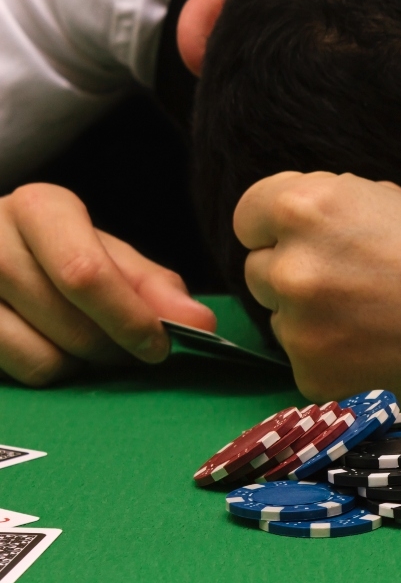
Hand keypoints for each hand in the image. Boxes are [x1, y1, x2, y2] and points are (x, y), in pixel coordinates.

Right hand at [0, 184, 216, 384]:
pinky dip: (48, 372)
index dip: (129, 318)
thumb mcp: (104, 254)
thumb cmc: (53, 253)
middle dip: (113, 348)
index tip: (160, 346)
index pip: (85, 273)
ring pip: (42, 356)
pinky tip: (53, 350)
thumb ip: (151, 286)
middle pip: (68, 319)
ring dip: (81, 365)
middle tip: (128, 352)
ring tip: (87, 347)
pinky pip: (18, 373)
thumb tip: (200, 322)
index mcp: (40, 209)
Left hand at [233, 171, 400, 414]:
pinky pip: (305, 361)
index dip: (280, 229)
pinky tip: (381, 349)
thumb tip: (276, 230)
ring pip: (282, 320)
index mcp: (306, 208)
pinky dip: (334, 359)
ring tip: (377, 319)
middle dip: (296, 275)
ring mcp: (300, 329)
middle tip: (355, 284)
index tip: (316, 243)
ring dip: (314, 319)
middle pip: (258, 271)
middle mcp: (293, 267)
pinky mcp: (314, 377)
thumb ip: (319, 210)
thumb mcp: (381, 199)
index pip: (248, 217)